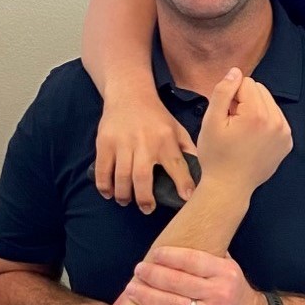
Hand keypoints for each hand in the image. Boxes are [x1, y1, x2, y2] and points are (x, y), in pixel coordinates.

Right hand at [94, 91, 197, 214]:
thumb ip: (187, 149)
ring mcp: (123, 143)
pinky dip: (104, 185)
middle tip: (147, 209)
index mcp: (166, 140)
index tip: (186, 198)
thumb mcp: (177, 129)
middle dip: (144, 198)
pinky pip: (103, 169)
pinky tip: (109, 193)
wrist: (129, 94)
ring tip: (127, 201)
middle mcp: (145, 142)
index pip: (177, 165)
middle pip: (142, 177)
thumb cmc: (157, 116)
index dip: (183, 183)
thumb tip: (201, 171)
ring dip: (124, 195)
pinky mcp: (105, 142)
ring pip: (121, 176)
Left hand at [124, 247, 266, 304]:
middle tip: (138, 270)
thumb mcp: (229, 266)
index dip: (171, 257)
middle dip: (154, 275)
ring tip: (131, 290)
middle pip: (179, 283)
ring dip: (147, 297)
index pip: (194, 261)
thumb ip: (210, 252)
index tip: (155, 254)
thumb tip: (185, 230)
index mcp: (224, 272)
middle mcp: (219, 293)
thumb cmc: (231, 289)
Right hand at [193, 71, 291, 197]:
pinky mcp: (287, 142)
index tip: (225, 114)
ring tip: (241, 131)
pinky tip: (252, 138)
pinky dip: (264, 122)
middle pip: (260, 90)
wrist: (229, 188)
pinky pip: (276, 119)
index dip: (231, 95)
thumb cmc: (216, 156)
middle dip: (244, 100)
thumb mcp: (211, 121)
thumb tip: (235, 72)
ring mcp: (285, 133)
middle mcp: (277, 121)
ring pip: (269, 103)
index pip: (246, 82)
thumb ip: (223, 92)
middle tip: (232, 123)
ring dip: (255, 110)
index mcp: (257, 114)